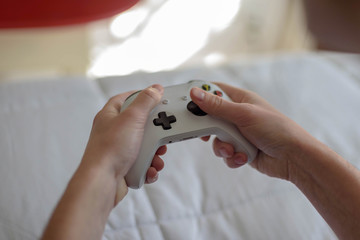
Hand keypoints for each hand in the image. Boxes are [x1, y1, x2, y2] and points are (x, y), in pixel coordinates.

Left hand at [81, 84, 165, 203]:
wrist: (102, 182)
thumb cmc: (110, 149)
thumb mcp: (132, 118)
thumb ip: (145, 101)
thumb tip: (155, 88)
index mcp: (110, 116)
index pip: (126, 99)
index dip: (141, 96)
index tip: (156, 98)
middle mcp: (113, 132)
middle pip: (140, 125)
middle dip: (155, 132)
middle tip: (162, 134)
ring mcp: (119, 150)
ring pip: (144, 146)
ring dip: (155, 153)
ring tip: (157, 157)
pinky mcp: (124, 166)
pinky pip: (143, 163)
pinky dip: (150, 167)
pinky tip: (150, 170)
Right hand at [190, 82, 314, 180]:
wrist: (294, 158)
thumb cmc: (275, 129)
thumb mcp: (243, 114)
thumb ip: (217, 106)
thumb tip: (195, 92)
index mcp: (240, 100)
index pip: (214, 91)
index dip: (200, 95)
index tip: (187, 104)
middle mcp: (237, 115)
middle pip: (210, 118)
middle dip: (210, 130)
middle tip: (207, 134)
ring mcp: (238, 133)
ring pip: (216, 139)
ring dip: (223, 147)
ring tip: (233, 149)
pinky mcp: (240, 149)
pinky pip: (225, 153)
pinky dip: (232, 157)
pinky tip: (243, 157)